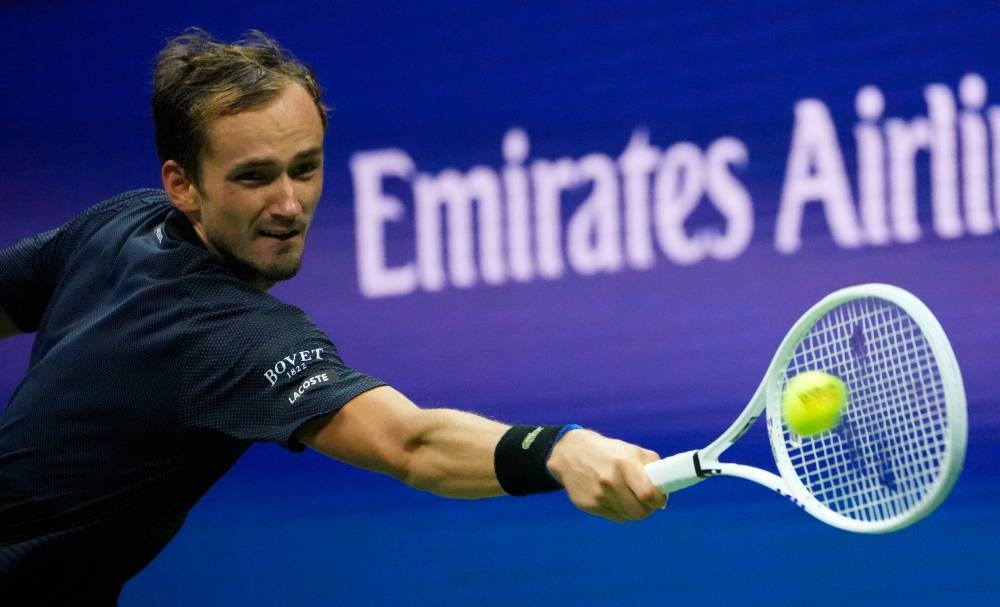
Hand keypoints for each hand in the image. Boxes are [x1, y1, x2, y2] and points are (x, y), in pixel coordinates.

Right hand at [546, 428, 666, 521]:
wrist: (570, 453)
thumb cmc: (608, 452)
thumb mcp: (632, 450)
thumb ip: (653, 467)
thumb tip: (665, 490)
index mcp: (624, 464)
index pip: (648, 494)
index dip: (659, 500)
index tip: (659, 498)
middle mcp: (610, 481)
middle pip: (640, 512)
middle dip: (648, 508)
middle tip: (647, 501)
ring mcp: (598, 495)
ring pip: (628, 517)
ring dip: (633, 510)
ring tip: (629, 497)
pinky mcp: (588, 506)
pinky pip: (614, 517)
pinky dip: (618, 510)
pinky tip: (612, 497)